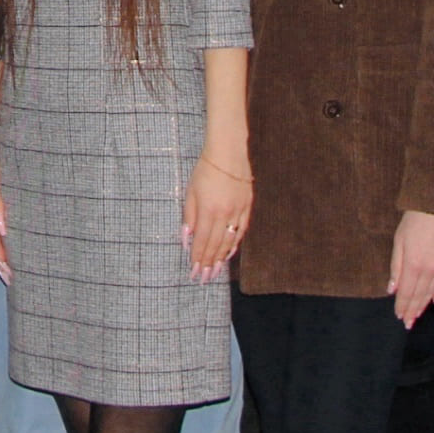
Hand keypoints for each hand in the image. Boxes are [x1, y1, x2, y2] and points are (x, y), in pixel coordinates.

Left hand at [183, 152, 252, 279]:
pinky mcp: (247, 207)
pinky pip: (241, 231)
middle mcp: (225, 215)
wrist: (229, 153)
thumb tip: (186, 240)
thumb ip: (189, 217)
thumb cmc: (205, 170)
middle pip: (216, 245)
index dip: (197, 259)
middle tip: (204, 279)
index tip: (194, 272)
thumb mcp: (190, 192)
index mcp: (209, 211)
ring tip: (215, 272)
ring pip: (229, 242)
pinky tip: (229, 253)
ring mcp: (238, 212)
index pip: (202, 242)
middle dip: (209, 264)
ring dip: (221, 259)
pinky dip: (234, 244)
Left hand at [388, 210, 433, 325]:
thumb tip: (392, 289)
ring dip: (425, 305)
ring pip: (433, 292)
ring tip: (418, 315)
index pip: (407, 293)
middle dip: (412, 310)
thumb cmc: (414, 220)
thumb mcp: (398, 240)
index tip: (399, 316)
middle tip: (408, 323)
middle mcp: (430, 270)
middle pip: (420, 296)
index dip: (403, 306)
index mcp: (413, 265)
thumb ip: (396, 266)